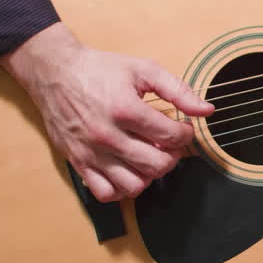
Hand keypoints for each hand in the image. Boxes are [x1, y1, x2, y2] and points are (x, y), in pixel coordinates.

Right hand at [0, 23, 213, 202]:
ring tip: (149, 156)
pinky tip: (128, 170)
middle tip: (169, 144)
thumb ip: (178, 90)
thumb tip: (207, 110)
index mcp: (125, 109)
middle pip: (157, 165)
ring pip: (134, 184)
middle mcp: (107, 135)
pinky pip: (106, 193)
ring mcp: (91, 152)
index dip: (186, 134)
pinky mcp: (78, 163)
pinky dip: (122, 188)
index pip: (171, 137)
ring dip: (149, 174)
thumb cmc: (100, 69)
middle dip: (173, 156)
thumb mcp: (143, 69)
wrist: (55, 72)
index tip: (182, 127)